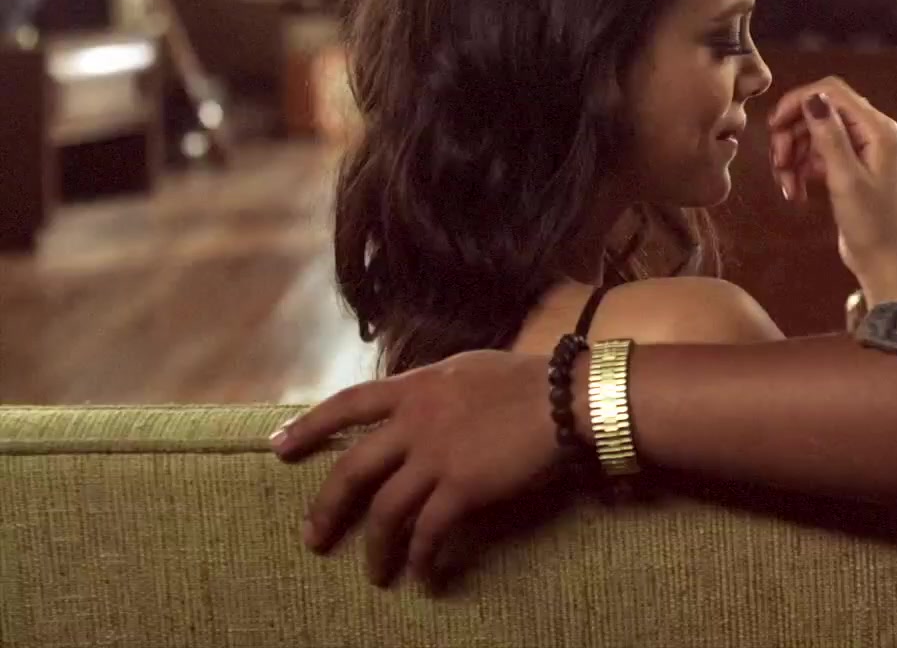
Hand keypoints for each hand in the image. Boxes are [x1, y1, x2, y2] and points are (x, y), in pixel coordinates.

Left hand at [269, 349, 561, 587]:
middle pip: (352, 469)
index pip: (347, 404)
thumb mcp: (469, 370)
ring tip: (374, 575)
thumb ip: (434, 389)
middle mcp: (416, 421)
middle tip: (312, 538)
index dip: (308, 426)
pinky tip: (423, 576)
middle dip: (327, 508)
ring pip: (386, 511)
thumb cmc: (531, 380)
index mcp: (417, 387)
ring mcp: (437, 455)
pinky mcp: (463, 487)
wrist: (569, 397)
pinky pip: (429, 532)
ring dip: (376, 548)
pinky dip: (422, 558)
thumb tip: (416, 404)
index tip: (277, 447)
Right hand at [767, 77, 896, 302]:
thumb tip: (812, 97)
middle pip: (817, 112)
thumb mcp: (846, 179)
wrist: (884, 262)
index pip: (831, 92)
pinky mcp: (847, 168)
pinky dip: (799, 170)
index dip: (798, 102)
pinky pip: (815, 155)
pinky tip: (794, 193)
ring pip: (812, 135)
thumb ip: (830, 135)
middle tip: (777, 163)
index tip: (773, 125)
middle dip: (791, 134)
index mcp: (877, 128)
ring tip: (786, 186)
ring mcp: (858, 150)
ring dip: (792, 156)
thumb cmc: (872, 224)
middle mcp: (870, 132)